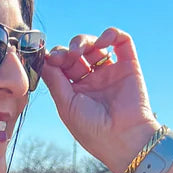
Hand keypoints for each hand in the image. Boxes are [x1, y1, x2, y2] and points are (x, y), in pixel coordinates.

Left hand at [40, 27, 158, 172]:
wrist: (123, 139)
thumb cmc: (92, 130)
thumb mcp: (66, 105)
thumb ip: (54, 80)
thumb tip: (43, 59)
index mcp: (75, 91)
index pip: (61, 65)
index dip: (55, 58)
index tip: (52, 60)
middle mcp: (92, 80)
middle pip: (76, 52)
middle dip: (68, 50)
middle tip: (68, 57)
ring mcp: (110, 72)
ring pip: (95, 45)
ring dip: (84, 41)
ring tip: (80, 51)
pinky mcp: (129, 66)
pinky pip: (121, 41)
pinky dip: (111, 34)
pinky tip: (102, 42)